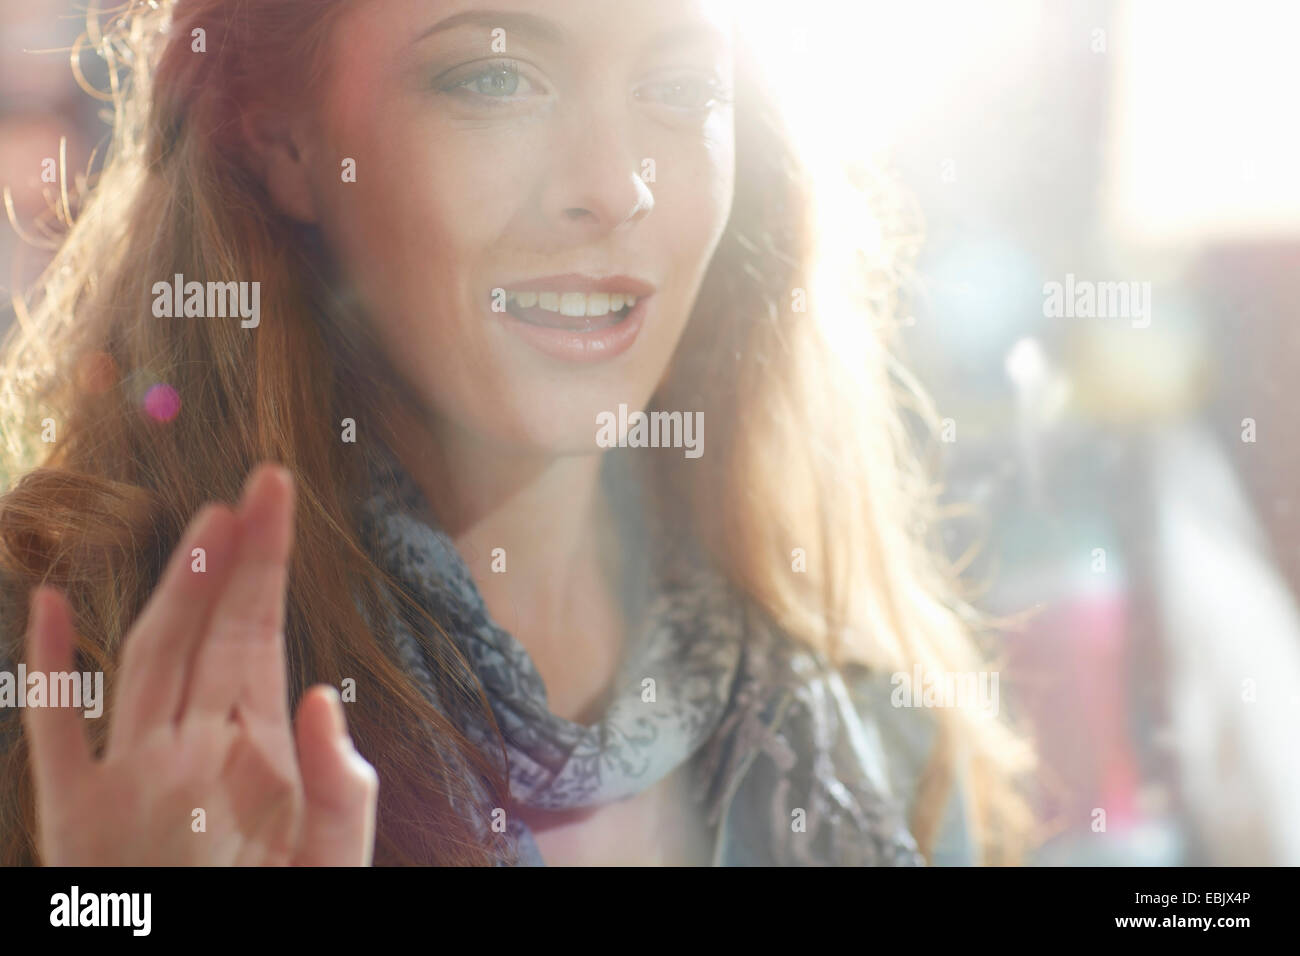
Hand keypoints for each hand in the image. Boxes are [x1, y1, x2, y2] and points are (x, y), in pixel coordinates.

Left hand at [21, 464, 378, 864]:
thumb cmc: (280, 919)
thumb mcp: (332, 867)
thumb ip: (336, 788)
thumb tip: (322, 694)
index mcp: (245, 759)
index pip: (255, 631)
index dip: (265, 558)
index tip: (274, 491)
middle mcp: (175, 752)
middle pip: (201, 627)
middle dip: (228, 552)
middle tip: (251, 486)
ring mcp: (116, 778)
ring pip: (143, 655)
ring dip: (170, 583)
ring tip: (200, 523)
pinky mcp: (69, 816)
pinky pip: (49, 728)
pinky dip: (43, 664)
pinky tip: (48, 599)